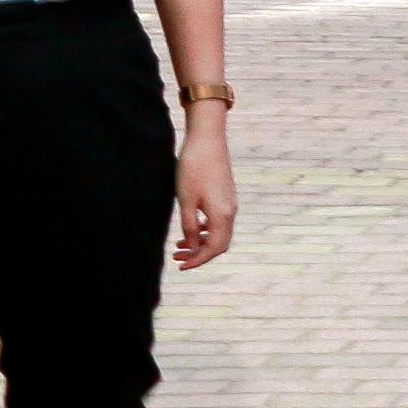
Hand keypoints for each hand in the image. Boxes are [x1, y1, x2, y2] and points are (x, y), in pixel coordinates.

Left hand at [172, 111, 237, 269]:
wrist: (207, 140)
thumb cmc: (193, 168)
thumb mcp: (186, 200)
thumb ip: (189, 226)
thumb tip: (193, 247)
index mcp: (222, 214)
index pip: (213, 248)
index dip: (198, 260)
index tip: (181, 266)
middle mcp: (230, 211)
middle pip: (219, 244)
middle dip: (199, 255)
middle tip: (178, 259)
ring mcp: (229, 203)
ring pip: (218, 233)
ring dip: (200, 243)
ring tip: (179, 246)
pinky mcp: (225, 196)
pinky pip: (218, 221)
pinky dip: (204, 230)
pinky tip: (190, 228)